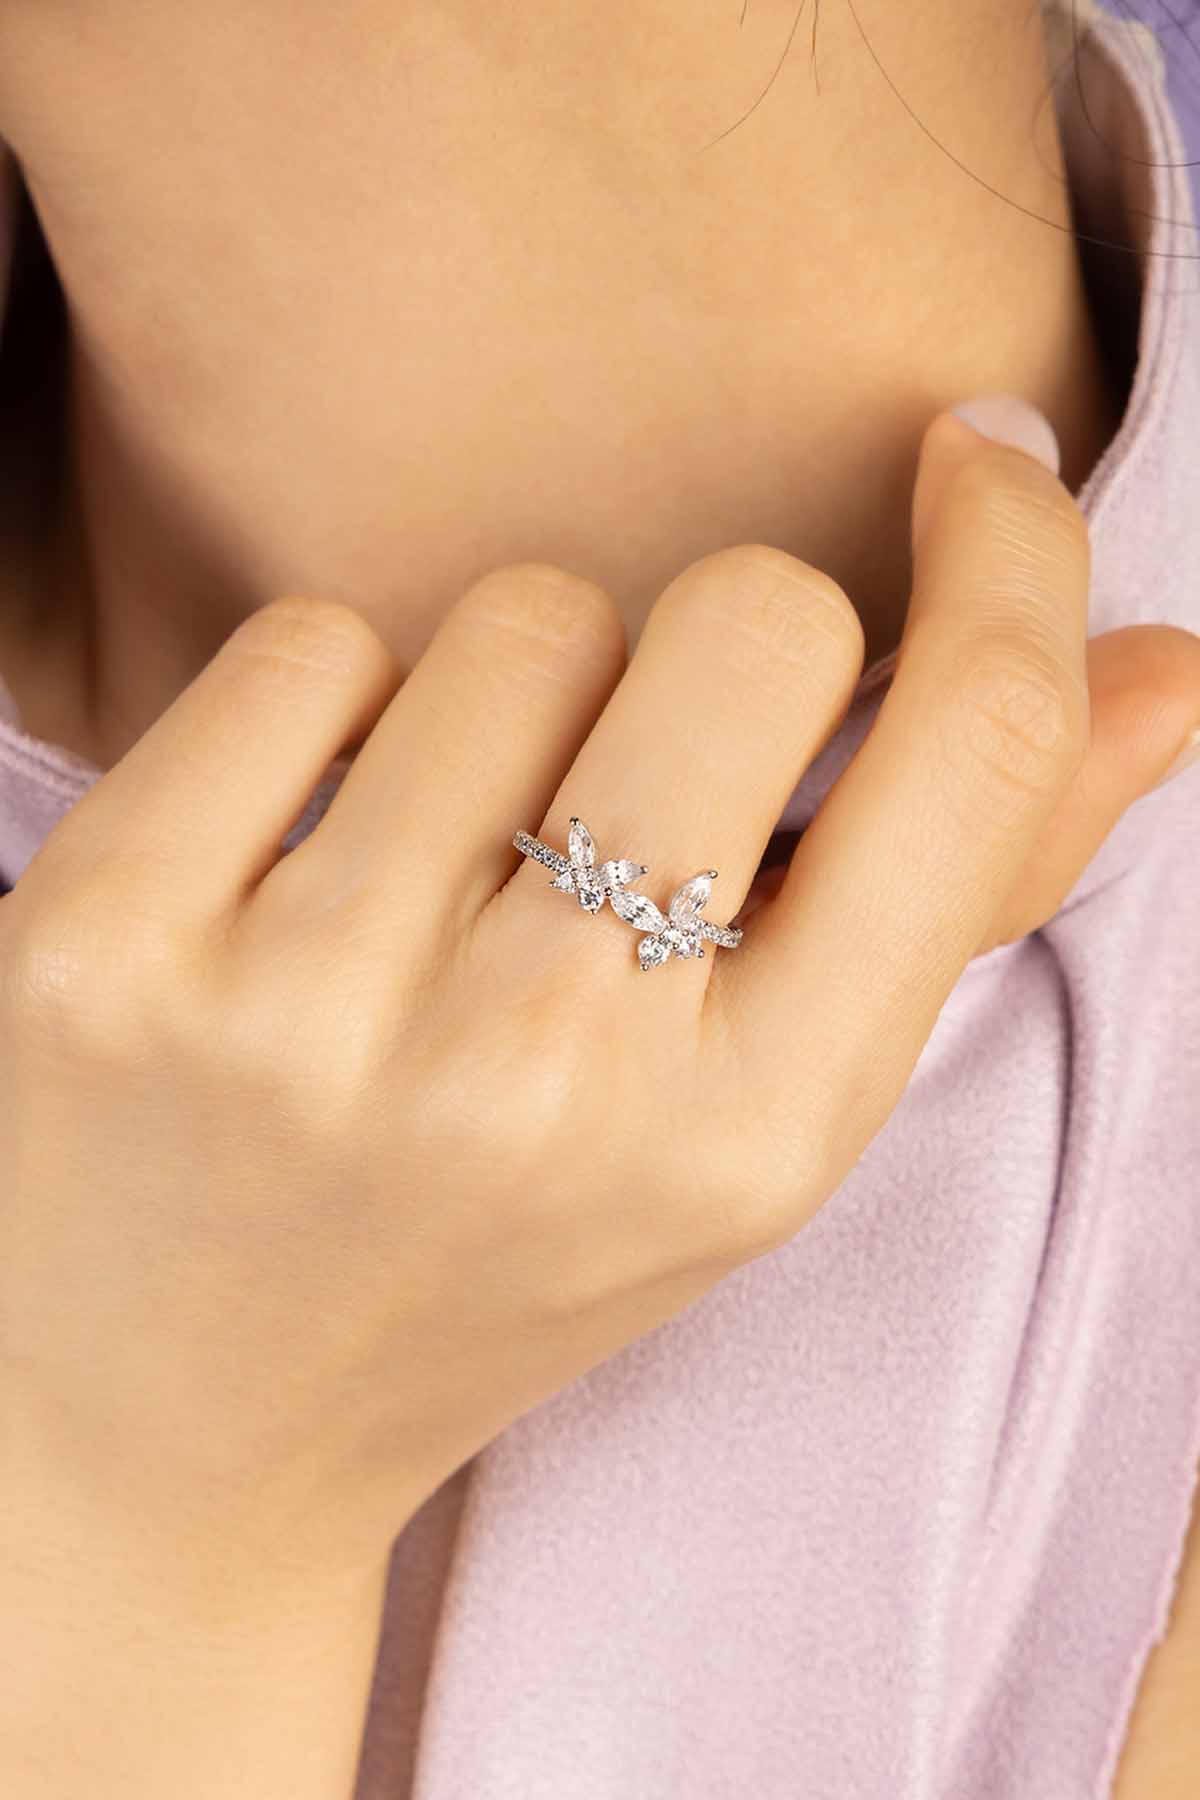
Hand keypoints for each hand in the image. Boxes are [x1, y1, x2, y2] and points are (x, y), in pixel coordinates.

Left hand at [3, 409, 1196, 1586]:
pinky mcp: (104, 943)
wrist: (164, 1435)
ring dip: (512, 704)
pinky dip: (330, 713)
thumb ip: (953, 893)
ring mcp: (306, 1011)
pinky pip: (308, 644)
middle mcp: (541, 1078)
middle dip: (722, 654)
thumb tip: (1173, 668)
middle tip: (640, 781)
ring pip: (516, 616)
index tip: (974, 463)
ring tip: (447, 874)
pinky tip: (297, 866)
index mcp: (751, 1137)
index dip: (1009, 553)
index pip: (964, 749)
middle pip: (746, 615)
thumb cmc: (494, 1259)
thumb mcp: (748, 1129)